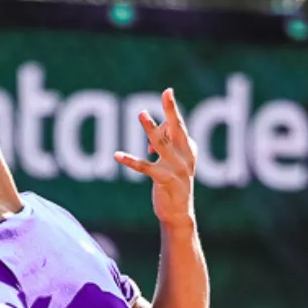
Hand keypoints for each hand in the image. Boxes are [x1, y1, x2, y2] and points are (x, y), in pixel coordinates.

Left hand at [113, 88, 196, 228]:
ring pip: (161, 143)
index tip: (165, 101)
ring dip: (150, 128)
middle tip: (167, 93)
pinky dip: (130, 160)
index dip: (166, 119)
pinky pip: (144, 167)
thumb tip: (150, 139)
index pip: (178, 126)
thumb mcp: (172, 163)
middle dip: (171, 109)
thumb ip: (164, 146)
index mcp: (190, 149)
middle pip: (178, 127)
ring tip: (141, 113)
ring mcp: (176, 168)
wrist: (179, 214)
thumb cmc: (174, 185)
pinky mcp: (164, 180)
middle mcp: (186, 156)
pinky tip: (117, 155)